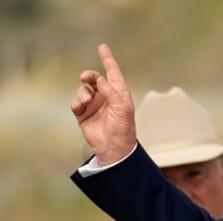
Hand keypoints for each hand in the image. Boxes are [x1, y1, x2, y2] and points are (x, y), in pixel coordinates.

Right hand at [71, 44, 135, 165]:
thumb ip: (111, 91)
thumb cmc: (123, 128)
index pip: (113, 73)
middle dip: (89, 75)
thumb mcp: (122, 108)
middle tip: (86, 77)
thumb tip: (100, 79)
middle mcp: (106, 97)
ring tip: (86, 101)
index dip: (108, 60)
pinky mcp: (84, 115)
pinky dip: (76, 103)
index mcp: (119, 94)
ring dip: (83, 93)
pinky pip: (76, 103)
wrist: (114, 148)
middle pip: (94, 79)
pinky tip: (80, 107)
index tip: (102, 47)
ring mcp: (94, 105)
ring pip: (83, 90)